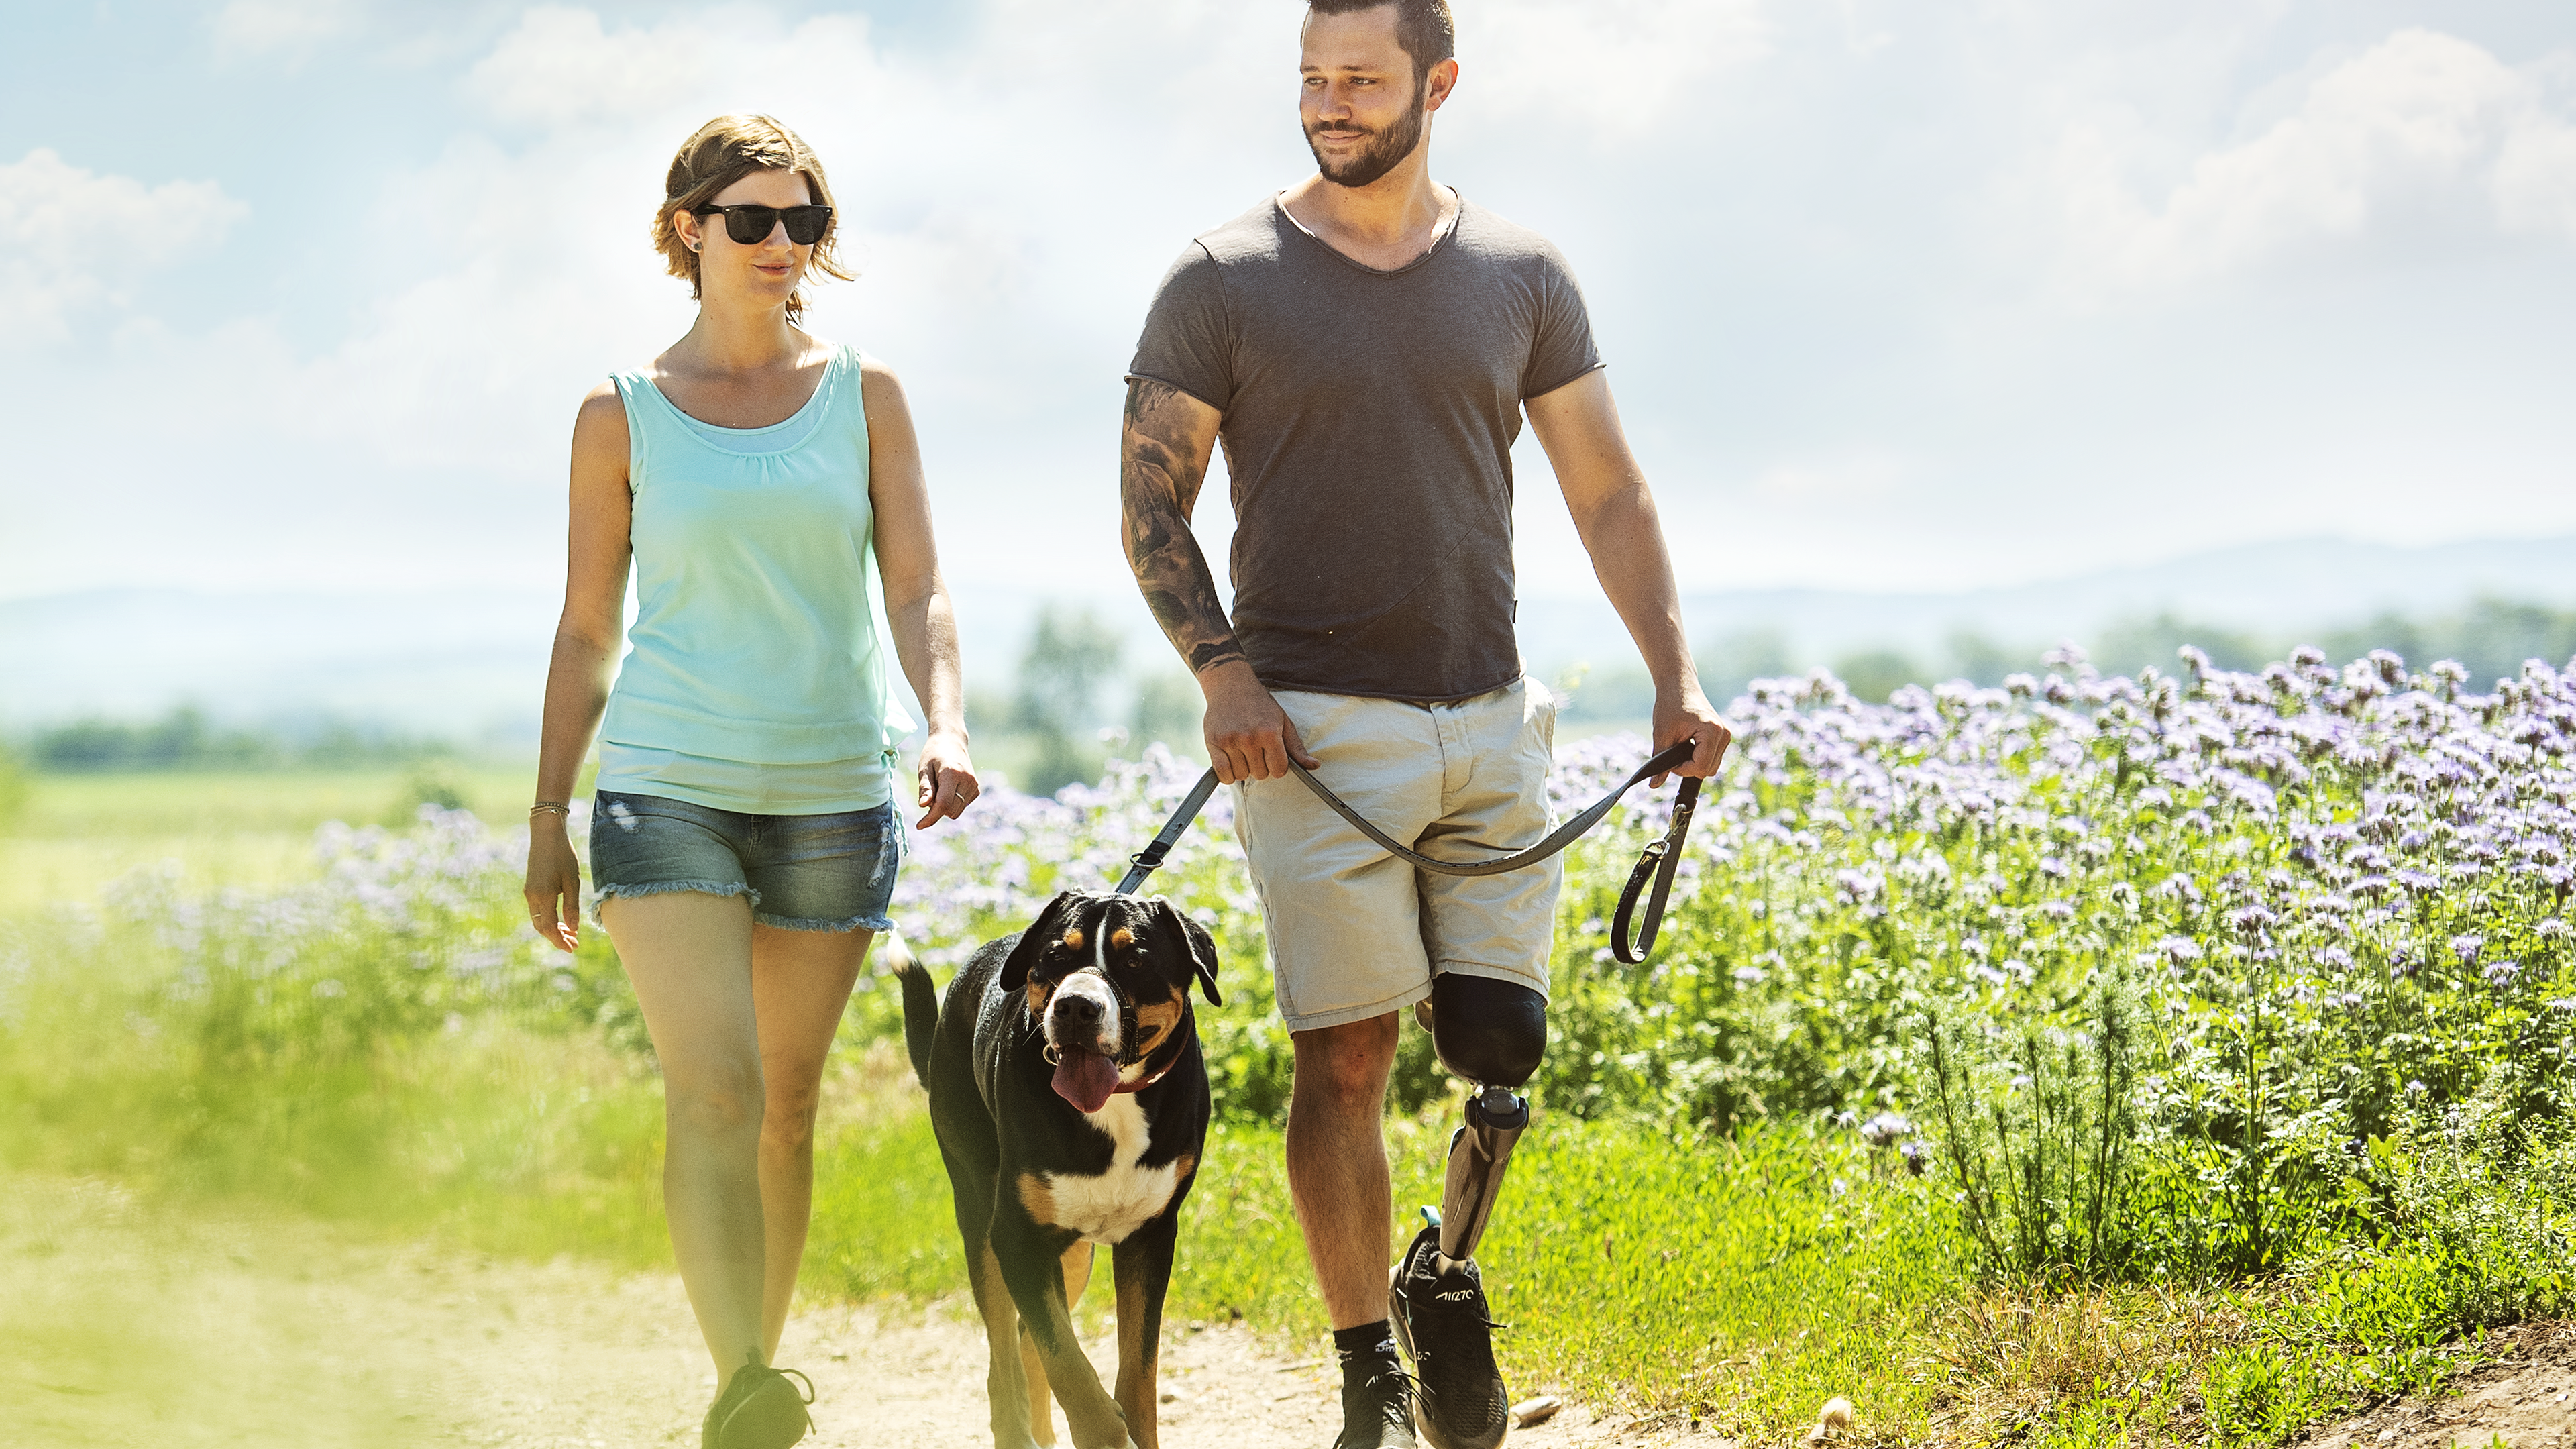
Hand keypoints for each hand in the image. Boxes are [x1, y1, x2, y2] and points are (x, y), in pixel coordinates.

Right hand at [522, 817, 583, 952]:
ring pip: (538, 919)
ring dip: (553, 929)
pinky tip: (561, 920)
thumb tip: (573, 928)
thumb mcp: (572, 881)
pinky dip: (549, 919)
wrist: (546, 834)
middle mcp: (532, 896)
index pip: (548, 927)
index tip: (572, 949)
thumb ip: (571, 905)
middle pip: (541, 926)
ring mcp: (529, 892)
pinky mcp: (530, 887)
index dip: (559, 941)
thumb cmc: (563, 855)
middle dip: (557, 938)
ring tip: (570, 934)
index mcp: (543, 896)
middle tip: (574, 945)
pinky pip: (537, 910)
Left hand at [915, 728, 979, 827]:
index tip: (919, 826)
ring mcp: (974, 785)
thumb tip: (924, 806)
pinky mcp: (976, 789)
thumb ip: (925, 788)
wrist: (951, 741)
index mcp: (952, 773)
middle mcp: (967, 780)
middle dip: (937, 809)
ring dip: (945, 806)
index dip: (931, 818)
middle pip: (949, 810)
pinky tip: (949, 788)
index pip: (943, 804)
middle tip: (929, 793)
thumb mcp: (924, 768)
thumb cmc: (934, 754)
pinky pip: (961, 806)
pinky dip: (952, 802)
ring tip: (939, 788)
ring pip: (956, 811)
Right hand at [1199, 660, 1318, 783]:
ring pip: (1242, 775)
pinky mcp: (1212, 742)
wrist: (1231, 685)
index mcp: (1269, 732)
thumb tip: (1314, 766)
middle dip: (1261, 766)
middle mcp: (1249, 738)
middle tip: (1256, 749)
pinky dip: (1228, 775)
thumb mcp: (1283, 722)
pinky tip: (1232, 763)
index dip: (1278, 766)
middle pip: (1261, 774)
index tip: (1273, 757)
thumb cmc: (1260, 705)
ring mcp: (1229, 740)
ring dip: (1244, 768)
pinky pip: (1223, 773)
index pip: (1279, 770)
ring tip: (1243, 751)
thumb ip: (1297, 747)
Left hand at [1651, 684, 1730, 786]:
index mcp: (1712, 731)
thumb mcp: (1662, 734)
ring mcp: (1726, 736)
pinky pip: (1713, 758)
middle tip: (1673, 752)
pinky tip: (1688, 745)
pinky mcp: (1723, 737)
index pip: (1701, 767)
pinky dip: (1699, 757)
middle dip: (1688, 768)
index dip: (1682, 770)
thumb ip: (1660, 761)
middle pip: (1708, 770)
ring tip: (1680, 746)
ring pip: (1711, 767)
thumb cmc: (1670, 705)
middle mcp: (1724, 734)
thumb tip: (1653, 785)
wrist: (1679, 685)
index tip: (1670, 761)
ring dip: (1694, 763)